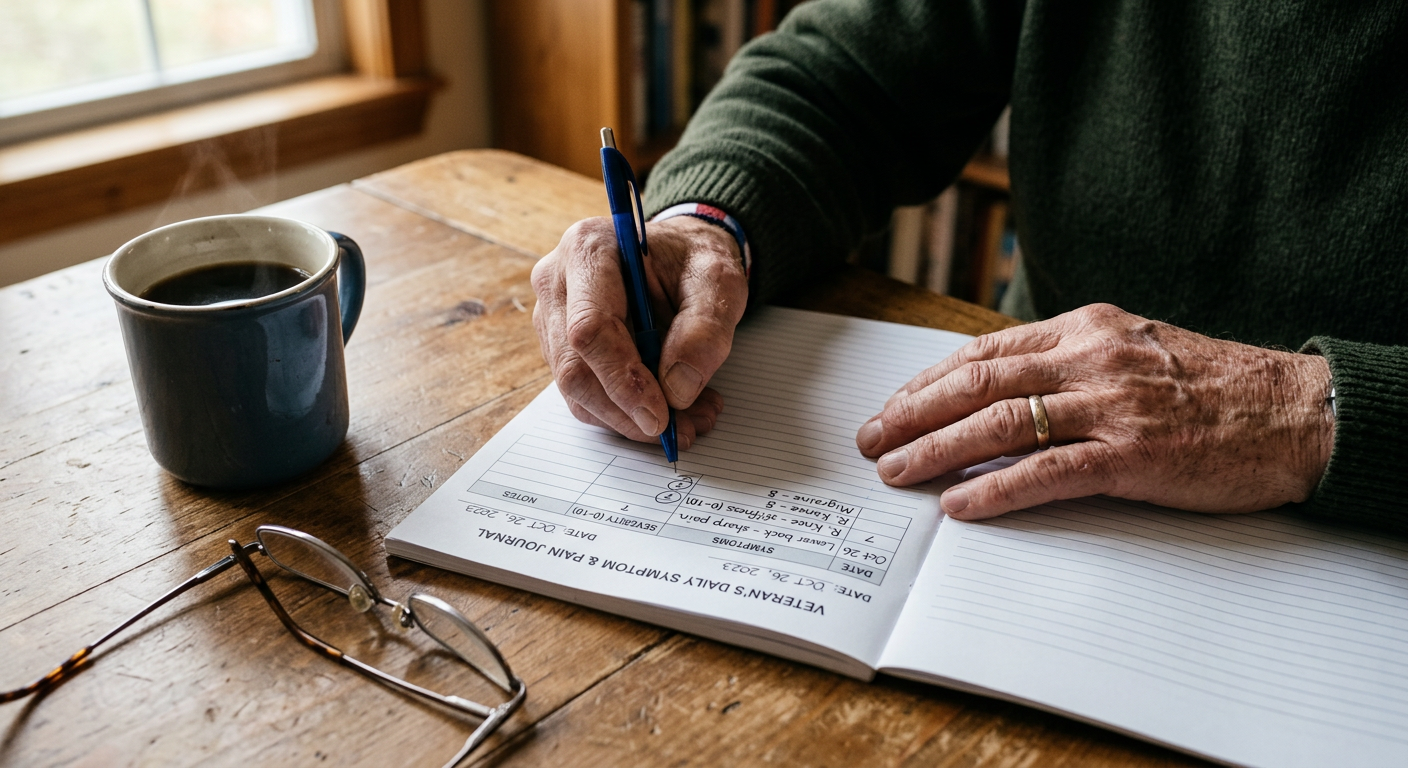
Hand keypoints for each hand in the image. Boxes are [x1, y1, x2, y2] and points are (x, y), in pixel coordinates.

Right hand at [531, 215, 747, 446]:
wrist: (680, 257)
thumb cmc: (694, 261)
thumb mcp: (719, 282)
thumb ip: (705, 330)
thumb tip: (677, 390)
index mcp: (588, 250)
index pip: (589, 328)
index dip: (622, 379)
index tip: (661, 415)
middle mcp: (557, 282)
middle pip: (574, 367)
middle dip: (628, 411)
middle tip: (683, 431)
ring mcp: (553, 317)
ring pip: (577, 390)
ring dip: (631, 419)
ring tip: (690, 419)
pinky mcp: (560, 346)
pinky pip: (585, 395)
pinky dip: (626, 414)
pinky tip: (672, 411)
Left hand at [855, 304, 1335, 518]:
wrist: (1297, 411)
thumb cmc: (1215, 386)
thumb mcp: (1135, 348)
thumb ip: (1072, 360)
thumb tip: (1001, 386)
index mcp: (1086, 327)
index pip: (985, 350)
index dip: (928, 381)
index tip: (892, 405)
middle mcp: (1090, 358)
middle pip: (976, 381)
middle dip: (912, 413)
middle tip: (870, 440)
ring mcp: (1111, 405)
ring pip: (999, 423)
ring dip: (936, 450)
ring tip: (895, 471)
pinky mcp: (1133, 455)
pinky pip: (1047, 472)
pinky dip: (995, 490)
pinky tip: (958, 506)